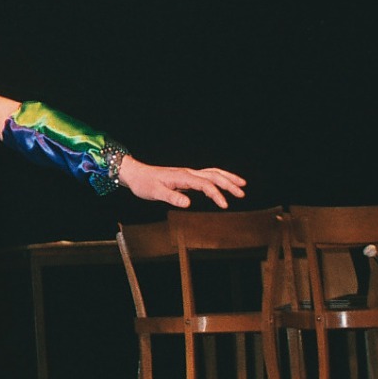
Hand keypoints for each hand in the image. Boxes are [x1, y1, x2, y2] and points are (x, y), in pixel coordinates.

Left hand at [118, 159, 246, 209]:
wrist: (135, 174)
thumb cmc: (144, 184)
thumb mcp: (154, 193)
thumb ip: (171, 197)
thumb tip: (188, 203)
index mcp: (182, 177)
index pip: (205, 184)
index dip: (217, 194)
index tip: (225, 205)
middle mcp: (187, 173)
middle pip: (213, 175)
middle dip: (229, 183)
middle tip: (242, 193)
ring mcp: (187, 174)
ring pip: (212, 173)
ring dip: (227, 178)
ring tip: (242, 185)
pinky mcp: (186, 177)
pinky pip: (206, 176)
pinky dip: (218, 179)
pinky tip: (223, 185)